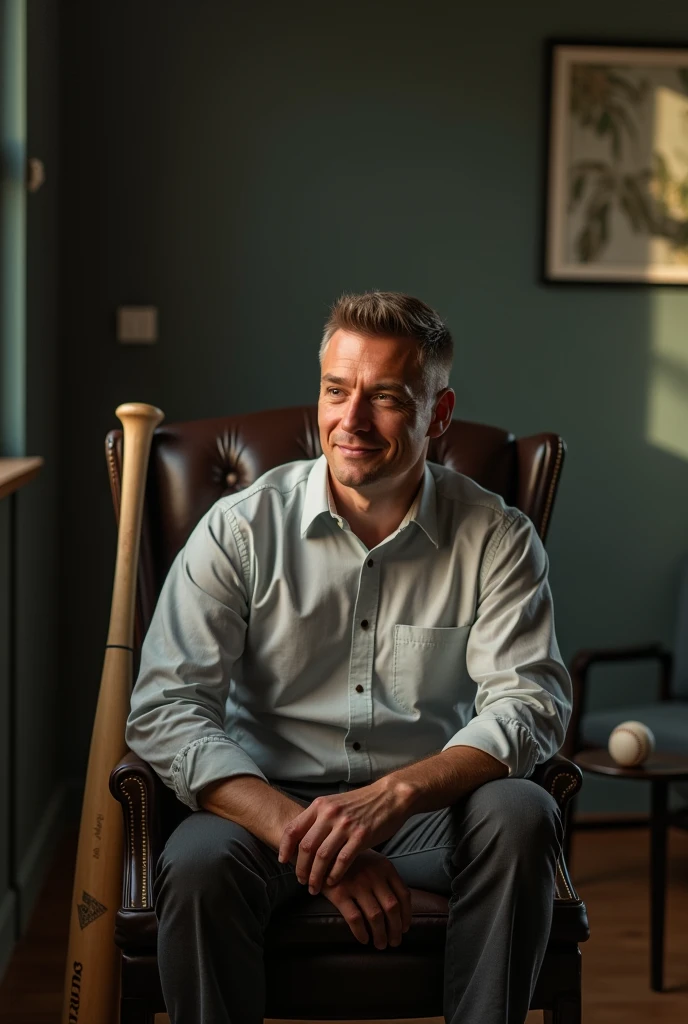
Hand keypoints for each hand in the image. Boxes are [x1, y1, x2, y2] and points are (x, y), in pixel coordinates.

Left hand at [277, 777, 414, 893]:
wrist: (390, 796)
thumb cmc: (362, 803)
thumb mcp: (336, 804)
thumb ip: (319, 818)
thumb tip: (302, 840)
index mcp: (320, 805)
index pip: (293, 828)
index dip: (284, 848)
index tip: (283, 861)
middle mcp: (330, 814)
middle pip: (305, 846)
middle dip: (300, 868)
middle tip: (301, 880)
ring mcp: (346, 825)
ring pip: (322, 856)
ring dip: (315, 876)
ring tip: (314, 887)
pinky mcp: (361, 836)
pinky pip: (342, 861)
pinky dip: (334, 874)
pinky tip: (333, 881)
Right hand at [320, 850, 411, 948]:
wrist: (323, 853)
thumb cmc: (351, 861)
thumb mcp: (372, 862)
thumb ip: (386, 878)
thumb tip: (400, 907)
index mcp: (385, 867)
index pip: (403, 895)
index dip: (406, 915)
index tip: (405, 928)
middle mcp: (373, 875)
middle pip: (392, 908)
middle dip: (395, 929)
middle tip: (394, 942)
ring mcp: (357, 884)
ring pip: (375, 916)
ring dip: (380, 935)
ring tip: (380, 944)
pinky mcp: (339, 893)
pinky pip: (355, 918)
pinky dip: (361, 932)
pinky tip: (364, 939)